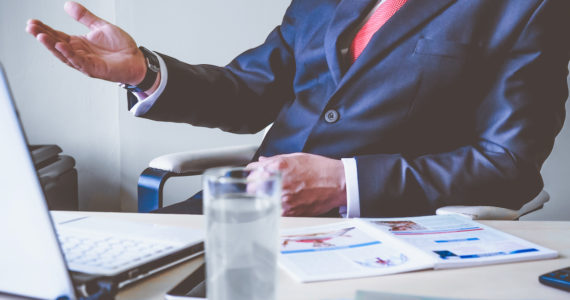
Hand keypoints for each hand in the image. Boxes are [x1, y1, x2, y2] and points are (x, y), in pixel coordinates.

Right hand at [26, 1, 145, 84]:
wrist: (137, 60)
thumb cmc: (121, 47)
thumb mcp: (101, 26)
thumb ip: (85, 17)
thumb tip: (68, 5)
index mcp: (79, 44)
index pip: (57, 35)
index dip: (45, 29)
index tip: (32, 22)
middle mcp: (79, 53)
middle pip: (57, 44)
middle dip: (43, 36)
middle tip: (30, 27)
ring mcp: (86, 62)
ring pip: (64, 54)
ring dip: (52, 45)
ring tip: (40, 36)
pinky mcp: (94, 69)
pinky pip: (79, 61)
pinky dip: (69, 54)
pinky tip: (61, 45)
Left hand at [247, 153, 346, 215]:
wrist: (338, 183)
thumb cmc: (321, 169)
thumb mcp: (297, 157)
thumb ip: (275, 160)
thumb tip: (262, 161)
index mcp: (279, 167)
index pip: (252, 172)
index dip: (251, 174)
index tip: (252, 175)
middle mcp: (280, 183)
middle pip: (252, 189)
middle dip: (253, 187)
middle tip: (258, 186)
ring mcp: (284, 199)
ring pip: (261, 202)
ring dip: (262, 198)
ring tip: (271, 194)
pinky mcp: (291, 212)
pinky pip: (274, 211)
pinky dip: (274, 207)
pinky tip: (280, 202)